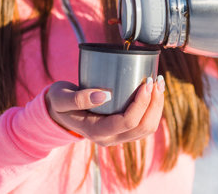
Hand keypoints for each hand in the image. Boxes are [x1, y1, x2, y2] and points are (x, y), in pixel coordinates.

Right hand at [44, 76, 164, 145]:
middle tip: (156, 80)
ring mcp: (118, 136)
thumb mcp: (61, 98)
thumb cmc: (59, 103)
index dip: (141, 103)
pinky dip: (153, 108)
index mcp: (96, 132)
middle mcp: (110, 138)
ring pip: (147, 128)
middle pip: (142, 127)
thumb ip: (78, 98)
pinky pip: (144, 124)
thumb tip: (104, 95)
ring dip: (157, 106)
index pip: (127, 122)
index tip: (145, 82)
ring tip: (158, 83)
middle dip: (154, 103)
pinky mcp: (123, 130)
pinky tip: (153, 91)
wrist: (59, 113)